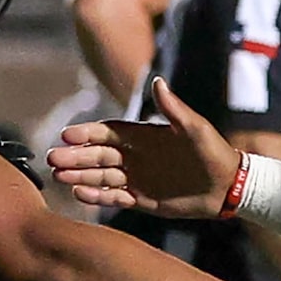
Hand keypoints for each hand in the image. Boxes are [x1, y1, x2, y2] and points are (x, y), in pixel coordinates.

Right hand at [47, 77, 241, 217]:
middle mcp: (135, 156)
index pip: (107, 132)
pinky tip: (79, 194)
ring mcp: (137, 178)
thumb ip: (174, 109)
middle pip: (98, 155)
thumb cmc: (213, 151)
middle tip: (52, 160)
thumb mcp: (194, 128)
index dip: (87, 133)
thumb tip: (157, 81)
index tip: (67, 135)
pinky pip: (115, 197)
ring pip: (102, 176)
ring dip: (80, 176)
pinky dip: (97, 196)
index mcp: (143, 135)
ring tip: (57, 178)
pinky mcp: (142, 199)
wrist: (228, 186)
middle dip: (75, 157)